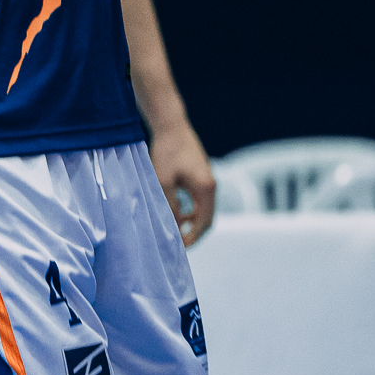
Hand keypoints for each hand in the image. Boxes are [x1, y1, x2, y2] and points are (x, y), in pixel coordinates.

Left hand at [149, 116, 215, 245]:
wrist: (171, 126)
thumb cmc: (166, 153)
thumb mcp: (163, 183)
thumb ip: (169, 207)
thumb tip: (171, 228)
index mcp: (205, 189)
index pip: (204, 223)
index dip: (192, 238)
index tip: (179, 248)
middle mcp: (211, 186)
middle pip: (206, 219)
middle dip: (192, 233)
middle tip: (176, 243)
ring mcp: (207, 181)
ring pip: (203, 211)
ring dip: (190, 222)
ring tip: (173, 227)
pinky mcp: (201, 176)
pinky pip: (199, 201)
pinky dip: (190, 210)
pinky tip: (175, 210)